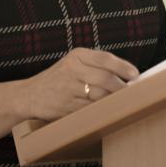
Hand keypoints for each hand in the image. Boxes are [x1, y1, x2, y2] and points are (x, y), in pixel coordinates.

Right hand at [19, 48, 139, 120]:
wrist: (30, 95)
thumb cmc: (59, 79)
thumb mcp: (74, 63)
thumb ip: (96, 65)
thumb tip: (127, 75)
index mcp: (77, 55)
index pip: (105, 59)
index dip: (123, 67)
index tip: (136, 75)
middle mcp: (72, 69)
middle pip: (105, 78)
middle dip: (121, 87)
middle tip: (133, 93)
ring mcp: (68, 88)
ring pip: (99, 95)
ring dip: (113, 100)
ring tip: (122, 102)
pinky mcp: (66, 106)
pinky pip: (90, 109)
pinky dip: (101, 110)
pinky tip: (107, 110)